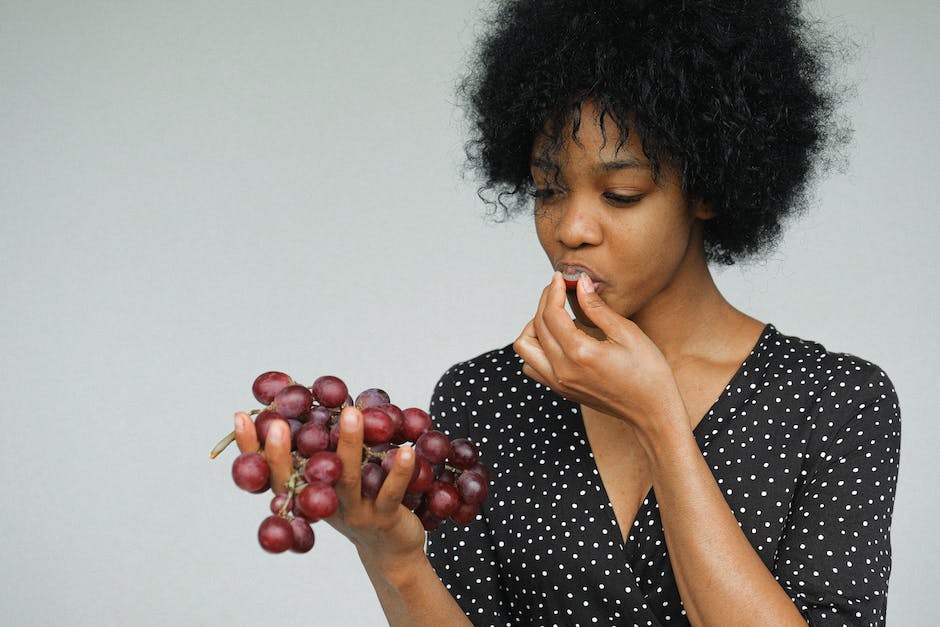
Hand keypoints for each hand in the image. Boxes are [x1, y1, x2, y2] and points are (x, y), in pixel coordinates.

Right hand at [233, 407, 426, 569]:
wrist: (391, 550)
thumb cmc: (361, 502)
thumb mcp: (337, 476)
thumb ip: (324, 445)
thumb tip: (317, 396)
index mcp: (308, 493)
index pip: (270, 471)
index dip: (252, 448)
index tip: (239, 417)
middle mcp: (324, 504)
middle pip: (299, 478)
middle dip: (284, 451)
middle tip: (277, 421)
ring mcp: (353, 512)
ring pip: (347, 478)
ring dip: (348, 444)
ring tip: (351, 413)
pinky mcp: (384, 518)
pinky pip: (390, 491)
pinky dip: (399, 470)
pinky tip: (406, 449)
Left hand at [513, 272, 686, 435]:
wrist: (652, 412)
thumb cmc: (647, 373)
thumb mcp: (627, 333)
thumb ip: (598, 308)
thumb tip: (580, 283)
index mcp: (580, 354)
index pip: (551, 314)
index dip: (553, 290)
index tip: (560, 277)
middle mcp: (562, 370)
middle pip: (536, 326)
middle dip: (544, 302)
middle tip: (559, 289)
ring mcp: (559, 382)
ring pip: (525, 348)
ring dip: (533, 327)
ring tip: (555, 315)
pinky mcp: (560, 389)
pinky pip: (532, 366)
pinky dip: (536, 348)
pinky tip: (556, 339)